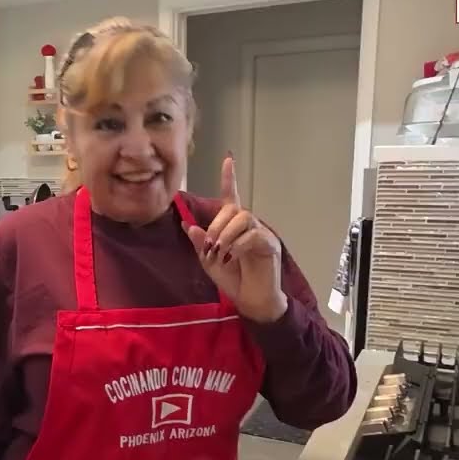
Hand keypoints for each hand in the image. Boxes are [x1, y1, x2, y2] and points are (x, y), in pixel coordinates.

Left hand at [184, 155, 287, 322]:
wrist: (250, 300)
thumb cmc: (232, 280)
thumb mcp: (209, 261)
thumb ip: (201, 244)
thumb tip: (189, 225)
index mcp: (233, 226)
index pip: (230, 198)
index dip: (229, 179)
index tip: (228, 159)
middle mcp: (248, 226)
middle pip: (234, 209)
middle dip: (217, 226)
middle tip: (210, 247)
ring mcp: (261, 234)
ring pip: (244, 218)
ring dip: (227, 234)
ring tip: (220, 252)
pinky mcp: (269, 245)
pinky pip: (254, 234)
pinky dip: (239, 244)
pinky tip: (231, 256)